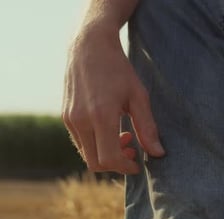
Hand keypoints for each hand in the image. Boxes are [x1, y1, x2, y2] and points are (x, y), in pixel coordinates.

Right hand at [62, 27, 164, 173]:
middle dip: (115, 164)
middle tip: (132, 151)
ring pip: (87, 154)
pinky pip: (80, 142)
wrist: (89, 46)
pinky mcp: (66, 117)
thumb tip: (158, 154)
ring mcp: (70, 119)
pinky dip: (95, 145)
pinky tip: (109, 130)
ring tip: (123, 137)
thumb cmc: (118, 69)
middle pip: (95, 163)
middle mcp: (81, 120)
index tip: (138, 163)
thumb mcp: (138, 96)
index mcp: (101, 116)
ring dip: (105, 154)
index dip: (125, 167)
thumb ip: (147, 128)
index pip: (109, 159)